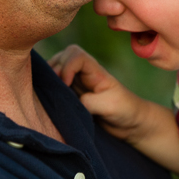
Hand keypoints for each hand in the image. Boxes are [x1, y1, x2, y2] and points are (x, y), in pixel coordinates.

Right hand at [48, 45, 178, 175]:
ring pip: (55, 68)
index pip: (76, 54)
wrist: (130, 124)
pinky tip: (50, 99)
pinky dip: (49, 88)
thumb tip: (68, 102)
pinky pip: (54, 83)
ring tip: (51, 94)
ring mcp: (76, 81)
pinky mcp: (70, 92)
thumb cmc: (124, 111)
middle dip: (54, 70)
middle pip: (62, 57)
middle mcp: (83, 72)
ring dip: (49, 78)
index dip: (67, 66)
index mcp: (95, 70)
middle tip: (54, 90)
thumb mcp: (109, 106)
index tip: (66, 84)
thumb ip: (88, 102)